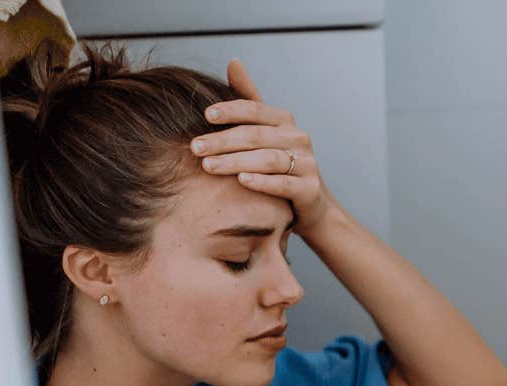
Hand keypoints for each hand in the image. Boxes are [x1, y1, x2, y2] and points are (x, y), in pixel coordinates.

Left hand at [191, 58, 339, 235]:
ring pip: (268, 159)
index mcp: (284, 121)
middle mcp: (298, 138)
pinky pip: (284, 184)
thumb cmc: (280, 164)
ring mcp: (307, 164)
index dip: (231, 110)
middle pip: (256, 135)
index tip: (205, 115)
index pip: (255, 109)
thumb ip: (249, 99)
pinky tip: (241, 181)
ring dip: (236, 161)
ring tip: (209, 166)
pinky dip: (263, 182)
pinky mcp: (310, 189)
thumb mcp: (266, 131)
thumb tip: (233, 62)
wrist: (311, 203)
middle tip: (195, 147)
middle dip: (223, 141)